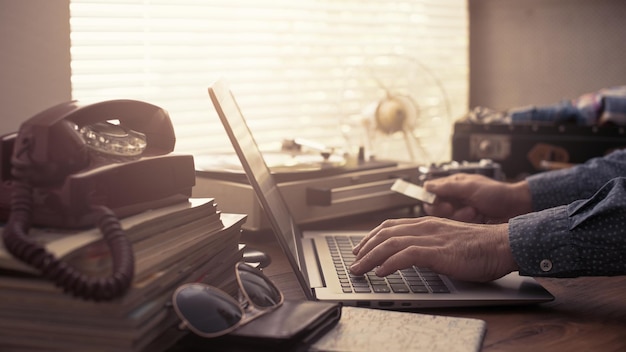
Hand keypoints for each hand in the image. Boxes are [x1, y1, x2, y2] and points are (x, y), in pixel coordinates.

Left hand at [350, 217, 517, 281]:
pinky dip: (389, 263)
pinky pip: (406, 255)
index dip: (372, 237)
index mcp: (428, 224)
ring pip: (391, 243)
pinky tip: (380, 272)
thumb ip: (430, 246)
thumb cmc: (480, 247)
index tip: (360, 248)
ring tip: (359, 269)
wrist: (502, 245)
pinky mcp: (438, 251)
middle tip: (353, 262)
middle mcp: (426, 227)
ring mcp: (431, 238)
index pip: (391, 227)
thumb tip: (413, 257)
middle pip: (385, 234)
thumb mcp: (448, 243)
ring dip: (371, 257)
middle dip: (365, 248)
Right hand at [423, 173, 531, 223]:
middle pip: (436, 208)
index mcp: (454, 185)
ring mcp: (461, 212)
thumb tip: (427, 186)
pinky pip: (457, 227)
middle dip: (447, 210)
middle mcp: (455, 198)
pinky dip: (466, 223)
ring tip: (474, 212)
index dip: (432, 199)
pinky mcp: (466, 225)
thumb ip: (448, 187)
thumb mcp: (471, 187)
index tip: (441, 203)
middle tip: (456, 208)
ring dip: (460, 216)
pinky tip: (478, 218)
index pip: (431, 192)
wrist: (518, 209)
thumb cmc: (497, 194)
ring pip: (446, 220)